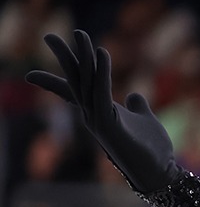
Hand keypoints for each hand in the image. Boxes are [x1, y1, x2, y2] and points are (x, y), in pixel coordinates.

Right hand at [26, 30, 180, 193]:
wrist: (160, 172)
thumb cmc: (152, 149)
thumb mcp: (144, 119)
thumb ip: (136, 106)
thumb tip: (134, 95)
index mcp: (99, 111)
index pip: (73, 89)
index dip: (54, 79)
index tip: (31, 74)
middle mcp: (93, 114)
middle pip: (75, 80)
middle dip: (64, 57)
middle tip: (49, 36)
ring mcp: (97, 119)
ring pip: (86, 82)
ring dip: (83, 57)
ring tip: (80, 34)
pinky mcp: (107, 124)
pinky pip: (102, 92)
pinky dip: (101, 72)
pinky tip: (102, 53)